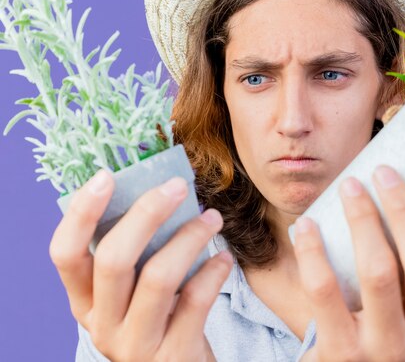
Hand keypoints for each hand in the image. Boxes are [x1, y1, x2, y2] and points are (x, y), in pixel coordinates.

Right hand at [49, 169, 232, 361]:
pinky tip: (224, 258)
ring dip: (189, 237)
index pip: (64, 254)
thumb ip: (137, 255)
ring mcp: (136, 344)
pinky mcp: (173, 354)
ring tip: (213, 218)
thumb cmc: (161, 321)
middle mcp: (102, 324)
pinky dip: (213, 272)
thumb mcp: (134, 294)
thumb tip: (159, 193)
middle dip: (147, 213)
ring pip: (158, 277)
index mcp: (84, 302)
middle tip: (177, 186)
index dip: (82, 213)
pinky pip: (195, 301)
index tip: (106, 176)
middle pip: (113, 259)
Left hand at [293, 165, 404, 361]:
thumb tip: (404, 189)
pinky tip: (306, 225)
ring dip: (362, 220)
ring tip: (349, 187)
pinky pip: (325, 289)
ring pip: (379, 271)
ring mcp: (387, 347)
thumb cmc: (381, 323)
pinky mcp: (343, 352)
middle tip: (384, 172)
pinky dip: (313, 250)